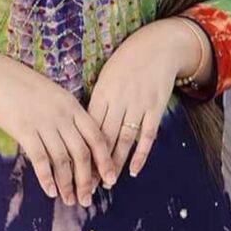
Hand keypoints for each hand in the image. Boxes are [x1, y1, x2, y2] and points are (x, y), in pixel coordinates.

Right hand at [0, 48, 117, 206]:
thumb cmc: (24, 85)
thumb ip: (68, 114)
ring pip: (62, 159)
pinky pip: (40, 158)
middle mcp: (61, 114)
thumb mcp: (53, 94)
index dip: (105, 160)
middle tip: (87, 199)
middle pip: (82, 152)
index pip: (96, 136)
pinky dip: (47, 178)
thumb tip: (79, 143)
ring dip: (67, 184)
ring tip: (69, 200)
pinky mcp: (24, 129)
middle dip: (87, 180)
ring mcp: (43, 122)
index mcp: (72, 105)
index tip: (109, 179)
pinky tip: (50, 191)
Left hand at [86, 18, 209, 180]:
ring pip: (124, 139)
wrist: (158, 46)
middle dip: (95, 162)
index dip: (81, 147)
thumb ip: (98, 100)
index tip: (73, 166)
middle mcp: (119, 99)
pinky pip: (147, 135)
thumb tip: (82, 125)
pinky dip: (140, 154)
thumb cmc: (126, 62)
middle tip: (87, 184)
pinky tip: (133, 170)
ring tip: (107, 183)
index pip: (88, 125)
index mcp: (102, 91)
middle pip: (104, 136)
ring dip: (115, 162)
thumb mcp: (106, 76)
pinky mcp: (155, 108)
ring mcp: (138, 104)